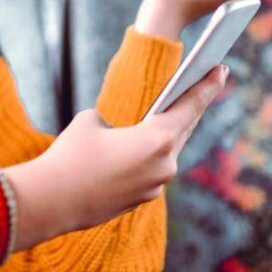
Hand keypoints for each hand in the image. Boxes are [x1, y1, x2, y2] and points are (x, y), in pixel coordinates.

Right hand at [2, 65, 227, 250]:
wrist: (50, 202)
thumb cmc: (70, 155)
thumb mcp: (91, 121)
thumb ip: (116, 123)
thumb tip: (120, 136)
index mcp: (157, 140)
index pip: (190, 107)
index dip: (207, 86)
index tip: (221, 69)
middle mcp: (164, 165)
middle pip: (183, 130)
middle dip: (191, 107)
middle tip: (202, 84)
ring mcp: (154, 187)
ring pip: (167, 152)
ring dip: (169, 133)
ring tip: (173, 113)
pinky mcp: (140, 200)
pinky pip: (151, 170)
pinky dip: (149, 155)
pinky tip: (144, 146)